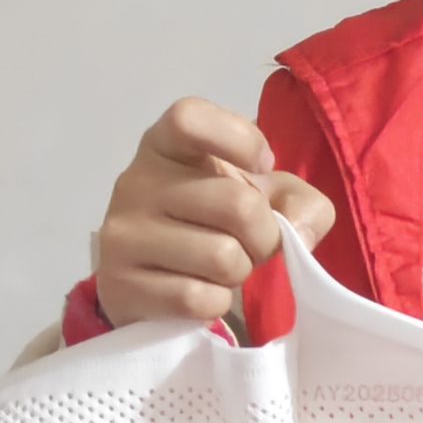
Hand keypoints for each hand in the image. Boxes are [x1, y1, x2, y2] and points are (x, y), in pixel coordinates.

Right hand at [93, 99, 334, 326]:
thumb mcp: (263, 197)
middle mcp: (136, 181)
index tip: (264, 166)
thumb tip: (299, 234)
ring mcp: (122, 233)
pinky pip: (197, 298)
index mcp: (166, 146)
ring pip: (221, 258)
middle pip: (236, 205)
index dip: (239, 139)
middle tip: (252, 244)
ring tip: (221, 268)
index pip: (189, 118)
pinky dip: (215, 303)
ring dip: (239, 272)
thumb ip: (301, 202)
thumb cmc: (214, 223)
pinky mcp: (120, 284)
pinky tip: (199, 291)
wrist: (151, 281)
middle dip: (264, 236)